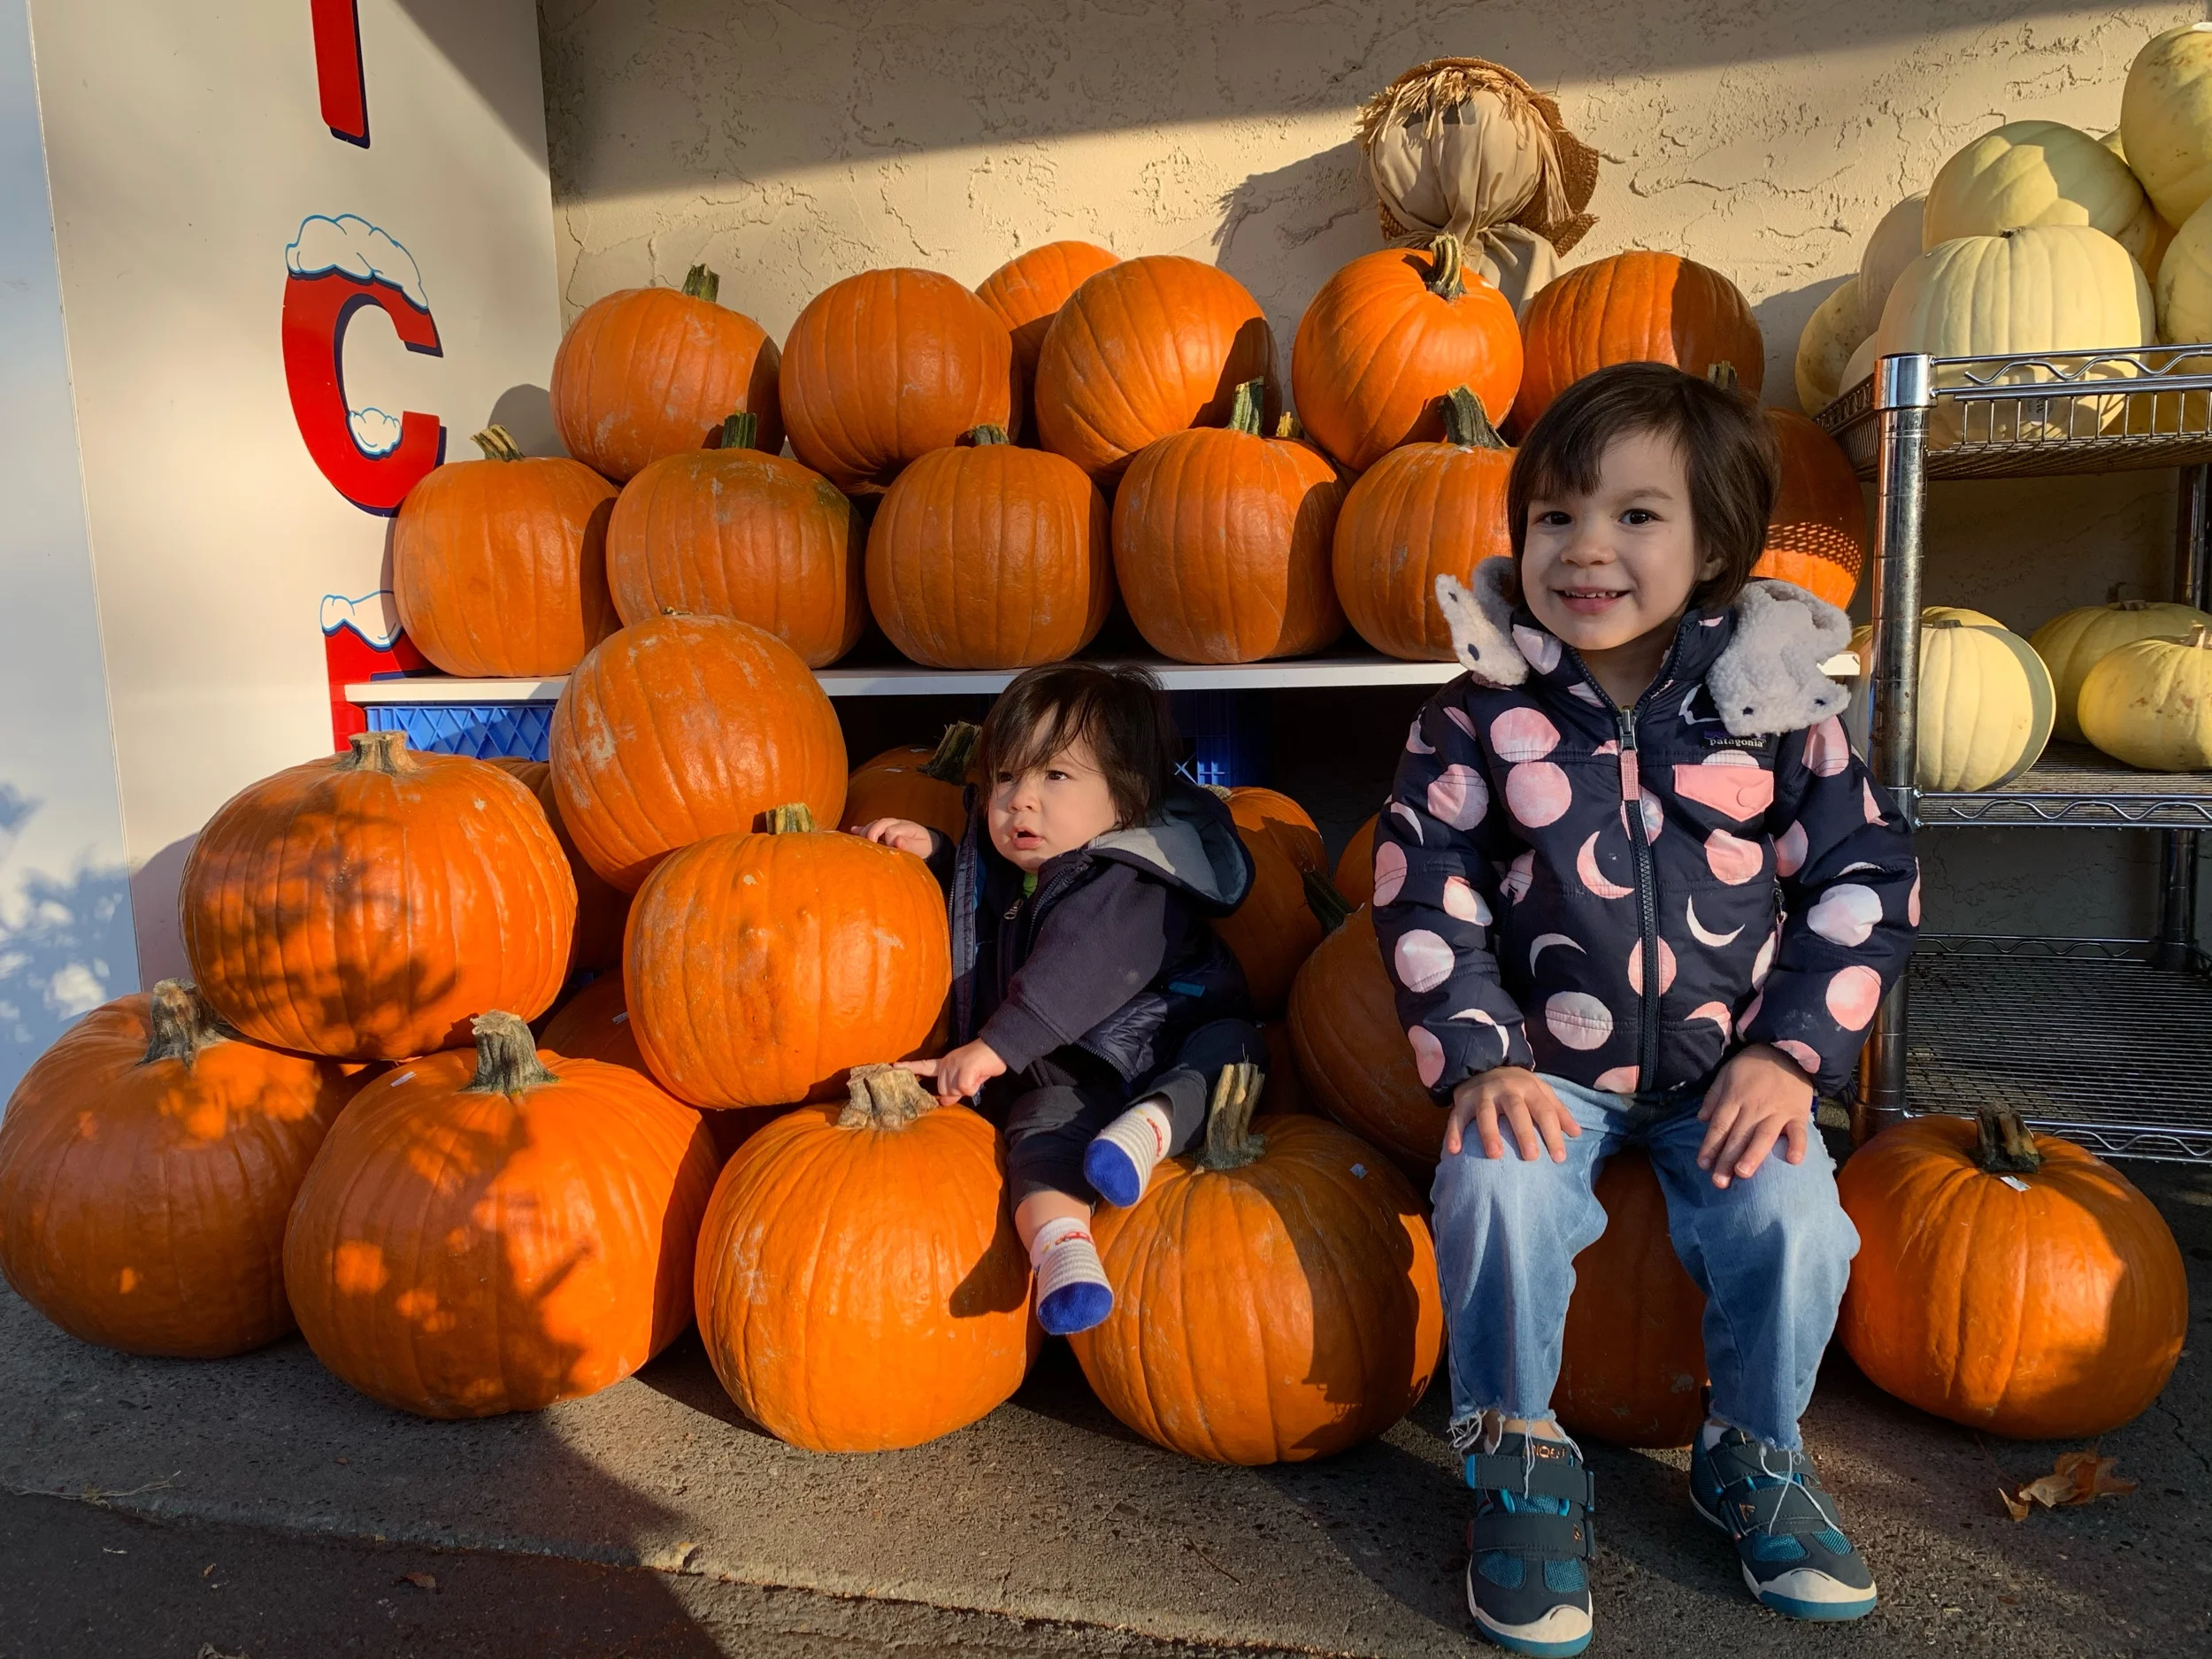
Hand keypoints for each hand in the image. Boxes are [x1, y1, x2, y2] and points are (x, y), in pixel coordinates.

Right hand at [858, 817, 934, 858]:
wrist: (926, 842)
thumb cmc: (923, 846)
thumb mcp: (921, 847)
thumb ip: (910, 844)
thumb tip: (897, 841)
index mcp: (905, 827)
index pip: (891, 831)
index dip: (890, 841)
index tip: (892, 851)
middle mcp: (895, 823)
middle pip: (880, 823)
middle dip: (872, 833)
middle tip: (871, 847)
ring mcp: (888, 825)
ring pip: (873, 824)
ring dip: (865, 832)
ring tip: (860, 841)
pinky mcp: (883, 829)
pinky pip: (870, 827)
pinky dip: (861, 829)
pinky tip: (853, 831)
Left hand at [901, 1039, 1005, 1102]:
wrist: (996, 1049)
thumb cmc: (981, 1064)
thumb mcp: (966, 1079)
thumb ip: (954, 1091)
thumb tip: (943, 1102)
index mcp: (945, 1063)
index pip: (924, 1066)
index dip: (909, 1068)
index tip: (893, 1066)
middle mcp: (946, 1063)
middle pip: (943, 1091)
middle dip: (956, 1091)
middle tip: (970, 1080)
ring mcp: (954, 1066)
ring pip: (953, 1092)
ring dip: (966, 1088)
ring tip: (976, 1075)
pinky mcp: (964, 1070)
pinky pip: (965, 1090)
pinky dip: (973, 1087)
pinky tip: (979, 1075)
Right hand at [1445, 1066, 1581, 1161]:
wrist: (1483, 1062)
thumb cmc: (1518, 1086)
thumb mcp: (1540, 1092)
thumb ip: (1558, 1112)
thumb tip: (1577, 1133)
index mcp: (1529, 1088)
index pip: (1544, 1111)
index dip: (1553, 1134)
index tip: (1559, 1158)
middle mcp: (1506, 1090)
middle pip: (1516, 1110)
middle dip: (1524, 1133)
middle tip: (1531, 1157)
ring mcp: (1482, 1094)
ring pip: (1485, 1113)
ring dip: (1489, 1133)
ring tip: (1495, 1155)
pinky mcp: (1462, 1100)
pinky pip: (1457, 1117)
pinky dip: (1454, 1133)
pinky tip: (1454, 1150)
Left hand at [1697, 1044, 1814, 1187]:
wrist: (1787, 1049)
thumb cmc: (1753, 1064)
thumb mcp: (1726, 1073)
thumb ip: (1713, 1096)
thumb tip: (1702, 1120)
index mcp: (1734, 1098)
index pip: (1719, 1126)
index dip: (1710, 1146)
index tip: (1703, 1165)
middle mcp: (1754, 1108)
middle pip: (1738, 1136)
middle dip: (1726, 1160)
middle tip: (1719, 1183)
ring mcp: (1777, 1111)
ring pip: (1763, 1136)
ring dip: (1753, 1155)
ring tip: (1743, 1174)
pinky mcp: (1797, 1113)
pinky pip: (1798, 1131)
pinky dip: (1797, 1145)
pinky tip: (1793, 1161)